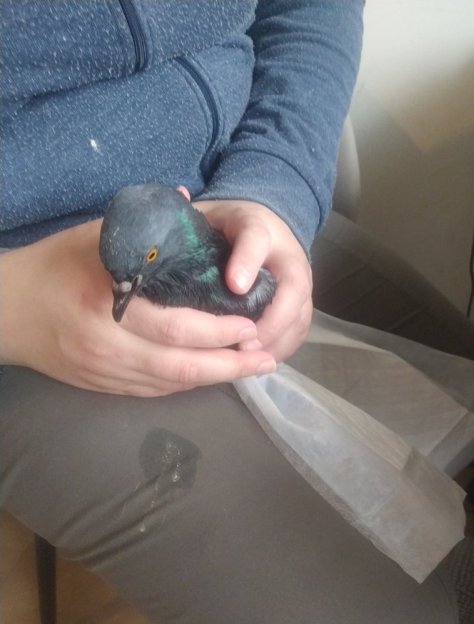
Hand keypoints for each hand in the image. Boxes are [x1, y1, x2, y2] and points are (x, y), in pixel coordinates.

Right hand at [0, 221, 275, 395]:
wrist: (5, 312)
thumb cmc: (53, 266)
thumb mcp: (93, 236)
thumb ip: (144, 224)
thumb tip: (190, 200)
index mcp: (106, 303)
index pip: (173, 327)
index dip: (217, 333)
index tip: (250, 324)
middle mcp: (108, 345)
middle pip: (180, 366)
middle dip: (230, 364)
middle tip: (265, 356)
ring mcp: (105, 372)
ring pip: (171, 385)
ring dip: (217, 380)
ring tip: (253, 369)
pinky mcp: (103, 387)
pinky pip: (154, 391)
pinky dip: (189, 384)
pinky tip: (214, 375)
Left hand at [193, 200, 312, 361]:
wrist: (265, 228)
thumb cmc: (228, 226)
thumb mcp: (208, 214)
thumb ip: (189, 214)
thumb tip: (174, 198)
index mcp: (258, 226)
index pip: (256, 238)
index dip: (247, 262)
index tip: (234, 286)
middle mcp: (287, 255)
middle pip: (293, 288)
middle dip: (271, 319)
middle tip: (243, 344)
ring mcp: (300, 282)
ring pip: (300, 314)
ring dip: (276, 341)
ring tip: (247, 361)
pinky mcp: (302, 304)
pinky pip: (299, 331)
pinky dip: (280, 349)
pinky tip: (256, 364)